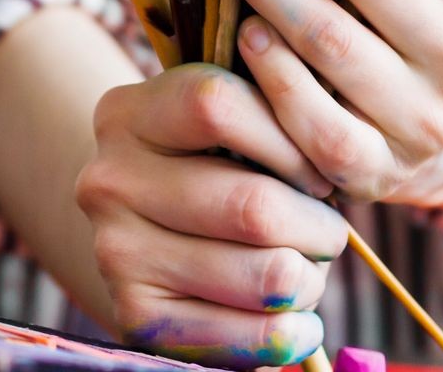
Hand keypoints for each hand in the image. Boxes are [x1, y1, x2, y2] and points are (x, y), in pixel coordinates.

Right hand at [74, 64, 349, 367]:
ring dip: (311, 278)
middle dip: (319, 225)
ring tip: (308, 269)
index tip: (318, 168)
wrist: (138, 236)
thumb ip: (266, 113)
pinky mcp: (137, 317)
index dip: (291, 139)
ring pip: (266, 274)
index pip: (219, 105)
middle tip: (329, 230)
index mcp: (128, 114)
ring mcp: (117, 253)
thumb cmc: (205, 165)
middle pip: (253, 206)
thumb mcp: (219, 121)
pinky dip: (293, 332)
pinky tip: (298, 320)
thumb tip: (333, 151)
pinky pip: (251, 337)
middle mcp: (109, 181)